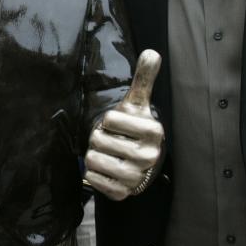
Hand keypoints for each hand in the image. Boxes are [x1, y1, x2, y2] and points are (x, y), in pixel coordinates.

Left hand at [85, 50, 164, 200]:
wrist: (138, 159)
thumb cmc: (133, 127)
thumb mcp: (138, 103)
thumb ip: (143, 78)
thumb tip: (152, 52)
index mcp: (153, 131)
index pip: (109, 118)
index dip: (108, 120)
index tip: (119, 126)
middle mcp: (148, 156)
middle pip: (98, 140)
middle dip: (98, 138)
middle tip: (111, 141)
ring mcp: (136, 177)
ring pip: (92, 160)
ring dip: (93, 155)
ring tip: (107, 153)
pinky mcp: (122, 193)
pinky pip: (93, 180)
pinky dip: (93, 173)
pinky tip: (106, 168)